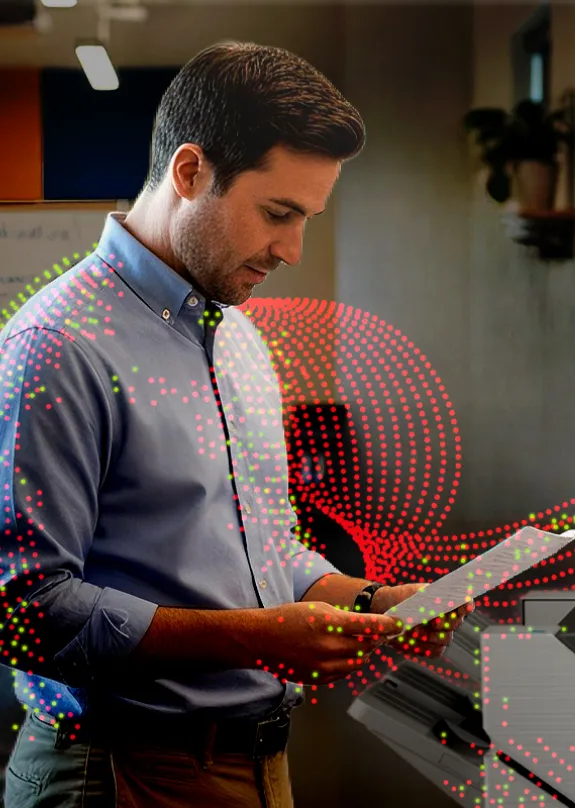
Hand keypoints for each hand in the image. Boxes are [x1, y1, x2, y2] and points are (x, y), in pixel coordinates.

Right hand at [254, 601, 402, 685]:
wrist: (263, 639)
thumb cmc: (288, 619)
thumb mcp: (318, 608)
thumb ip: (343, 619)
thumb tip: (365, 626)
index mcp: (329, 623)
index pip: (369, 626)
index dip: (387, 625)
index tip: (398, 624)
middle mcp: (328, 646)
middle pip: (366, 646)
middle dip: (375, 639)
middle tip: (378, 634)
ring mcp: (323, 665)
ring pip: (357, 663)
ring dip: (363, 653)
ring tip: (360, 644)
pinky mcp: (318, 678)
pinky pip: (343, 674)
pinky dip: (348, 664)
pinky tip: (342, 655)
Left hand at [371, 584, 474, 657]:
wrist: (387, 609)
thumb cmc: (403, 598)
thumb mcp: (413, 592)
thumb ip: (427, 596)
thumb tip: (437, 605)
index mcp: (447, 602)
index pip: (465, 604)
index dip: (467, 606)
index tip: (465, 606)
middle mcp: (448, 619)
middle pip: (456, 623)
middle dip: (446, 622)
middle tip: (435, 622)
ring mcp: (441, 635)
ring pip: (445, 639)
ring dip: (431, 636)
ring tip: (415, 632)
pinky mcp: (432, 648)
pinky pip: (435, 651)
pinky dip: (424, 647)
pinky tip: (412, 642)